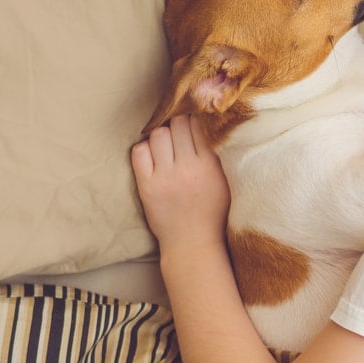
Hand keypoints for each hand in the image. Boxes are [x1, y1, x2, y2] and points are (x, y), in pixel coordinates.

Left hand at [131, 114, 229, 252]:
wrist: (192, 242)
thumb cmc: (211, 212)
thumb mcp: (223, 182)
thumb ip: (215, 155)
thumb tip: (204, 126)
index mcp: (209, 166)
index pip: (198, 126)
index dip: (195, 120)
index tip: (193, 122)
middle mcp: (186, 168)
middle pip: (177, 125)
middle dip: (178, 123)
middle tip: (179, 132)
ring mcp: (164, 177)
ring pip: (158, 135)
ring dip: (162, 134)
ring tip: (166, 143)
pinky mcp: (146, 186)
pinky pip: (139, 152)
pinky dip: (145, 148)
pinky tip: (153, 155)